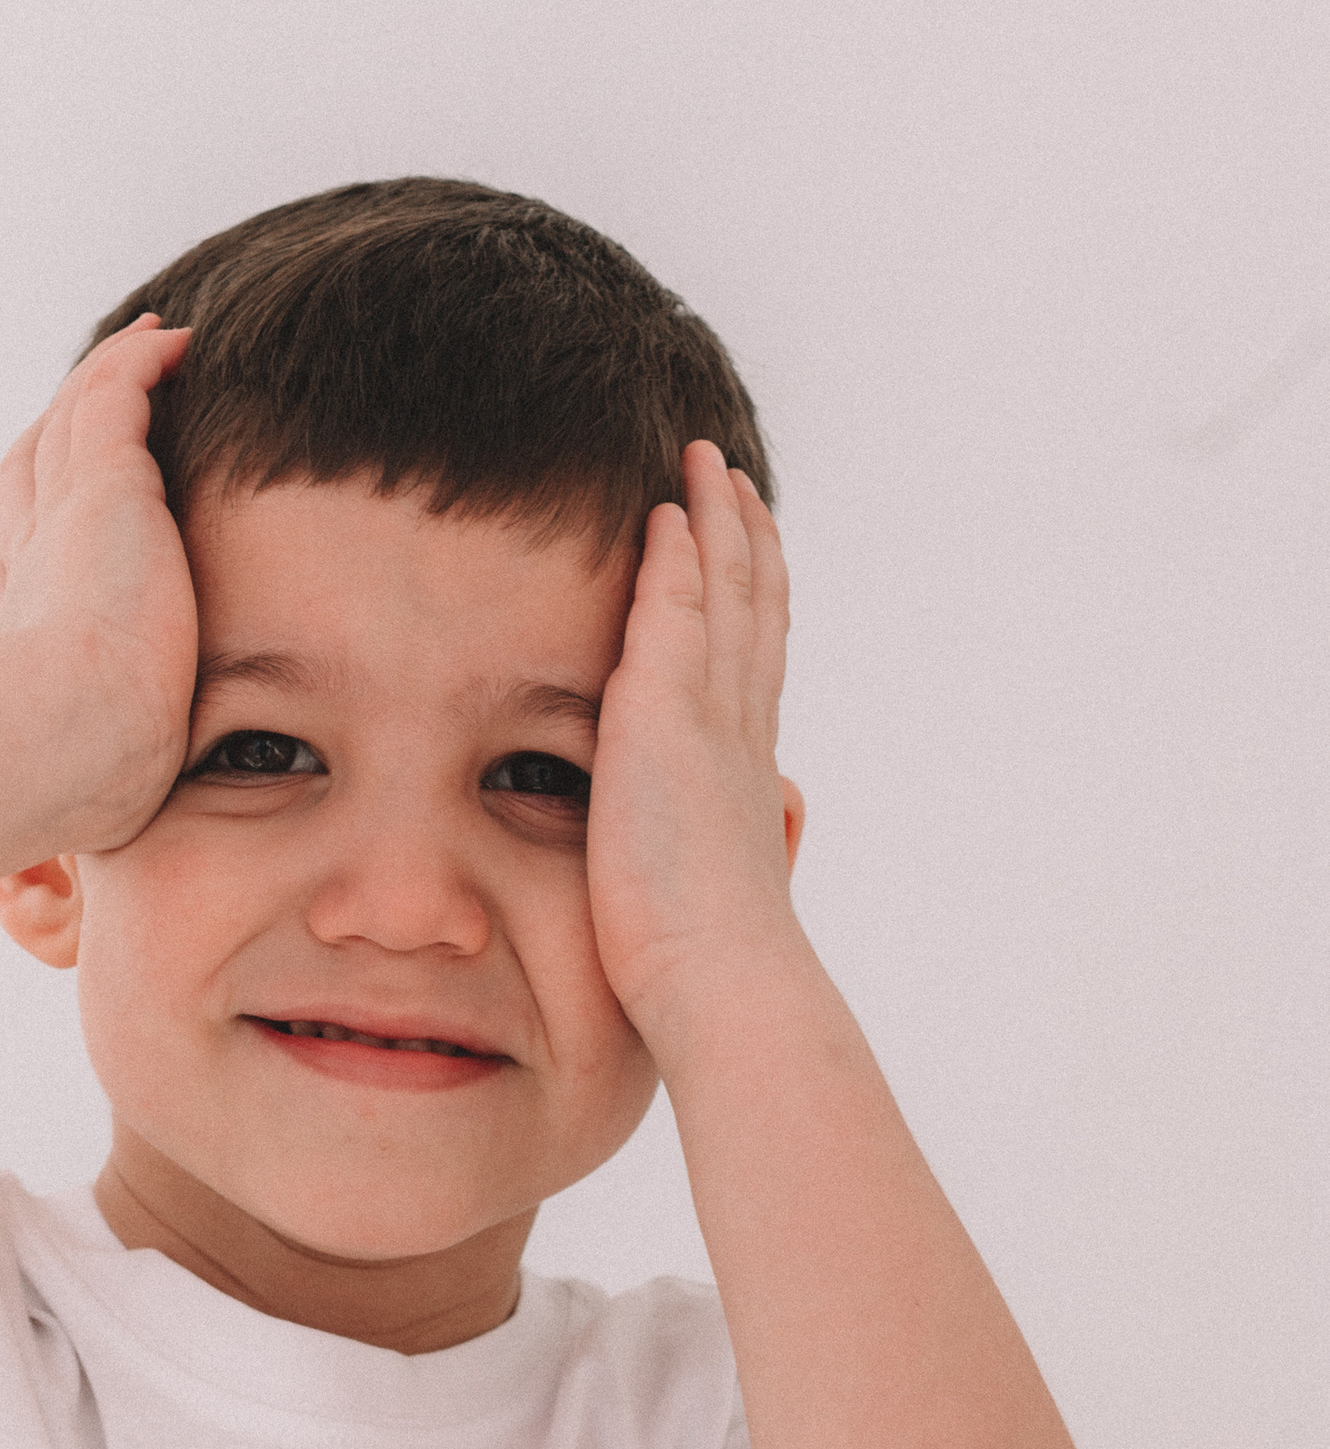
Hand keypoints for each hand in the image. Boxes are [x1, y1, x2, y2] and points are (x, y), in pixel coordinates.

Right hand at [0, 316, 198, 850]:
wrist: (72, 744)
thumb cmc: (81, 786)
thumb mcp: (96, 784)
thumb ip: (105, 786)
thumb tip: (86, 869)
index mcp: (27, 629)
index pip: (23, 560)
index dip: (36, 532)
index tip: (60, 523)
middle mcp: (32, 564)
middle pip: (32, 478)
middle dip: (59, 440)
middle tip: (95, 409)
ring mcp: (62, 520)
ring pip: (70, 429)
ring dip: (102, 384)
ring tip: (145, 348)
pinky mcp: (102, 487)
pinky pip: (113, 401)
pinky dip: (135, 366)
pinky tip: (172, 343)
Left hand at [584, 442, 805, 1057]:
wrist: (726, 985)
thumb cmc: (713, 965)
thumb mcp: (738, 881)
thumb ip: (754, 833)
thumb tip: (786, 818)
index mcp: (749, 768)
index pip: (758, 660)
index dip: (759, 596)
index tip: (753, 546)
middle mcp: (744, 731)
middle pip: (755, 606)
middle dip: (746, 536)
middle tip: (735, 476)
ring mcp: (712, 719)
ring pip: (724, 592)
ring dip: (715, 521)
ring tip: (704, 463)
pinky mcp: (667, 717)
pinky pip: (675, 612)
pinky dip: (674, 557)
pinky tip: (664, 512)